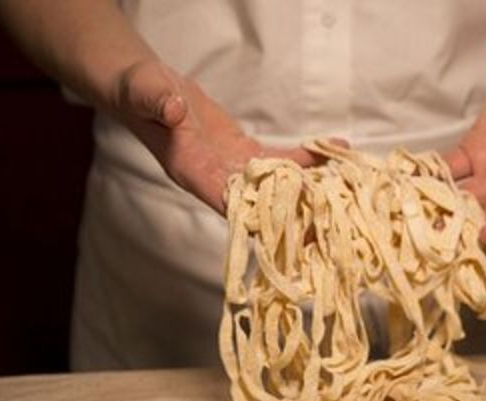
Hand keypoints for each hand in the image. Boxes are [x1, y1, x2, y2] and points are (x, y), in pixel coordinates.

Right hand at [109, 60, 319, 212]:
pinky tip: (332, 148)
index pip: (224, 200)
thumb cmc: (139, 92)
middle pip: (258, 205)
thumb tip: (174, 110)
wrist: (146, 88)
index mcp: (190, 171)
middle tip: (330, 223)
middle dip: (291, 215)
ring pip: (275, 185)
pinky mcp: (243, 153)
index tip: (288, 227)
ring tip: (345, 185)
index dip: (255, 215)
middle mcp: (214, 177)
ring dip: (308, 187)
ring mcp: (231, 167)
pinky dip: (305, 157)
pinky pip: (279, 159)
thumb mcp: (145, 93)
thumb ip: (158, 104)